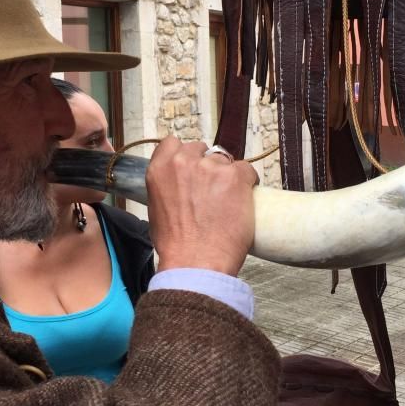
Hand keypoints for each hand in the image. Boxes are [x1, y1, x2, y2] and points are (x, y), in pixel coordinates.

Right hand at [146, 138, 258, 276]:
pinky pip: (247, 170)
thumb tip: (179, 188)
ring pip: (225, 161)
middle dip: (207, 166)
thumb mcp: (156, 210)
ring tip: (227, 201)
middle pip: (201, 150)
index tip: (192, 166)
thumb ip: (166, 188)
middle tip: (211, 189)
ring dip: (227, 176)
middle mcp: (183, 162)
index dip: (186, 155)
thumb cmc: (176, 245)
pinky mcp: (235, 177)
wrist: (195, 262)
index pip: (173, 143)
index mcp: (160, 169)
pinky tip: (242, 201)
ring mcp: (210, 168)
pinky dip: (247, 183)